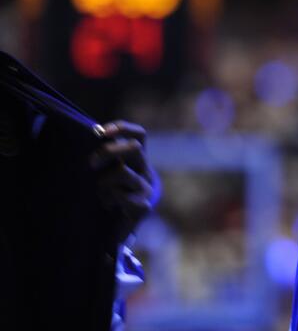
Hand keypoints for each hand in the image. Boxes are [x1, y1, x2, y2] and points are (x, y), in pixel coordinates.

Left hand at [88, 120, 159, 242]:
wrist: (113, 232)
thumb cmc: (103, 196)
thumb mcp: (102, 173)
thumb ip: (99, 159)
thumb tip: (87, 138)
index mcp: (136, 158)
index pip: (138, 135)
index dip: (122, 129)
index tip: (100, 131)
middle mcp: (144, 170)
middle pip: (134, 148)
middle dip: (108, 151)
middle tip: (91, 163)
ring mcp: (146, 188)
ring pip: (122, 172)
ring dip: (103, 182)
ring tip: (98, 194)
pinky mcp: (143, 207)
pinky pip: (121, 195)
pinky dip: (109, 198)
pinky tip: (105, 206)